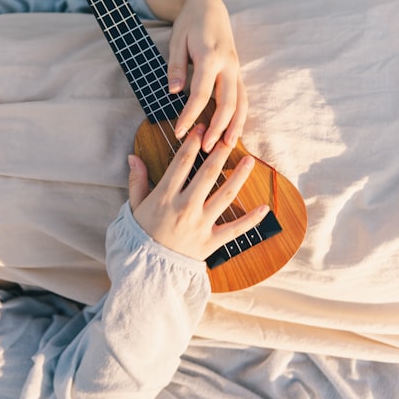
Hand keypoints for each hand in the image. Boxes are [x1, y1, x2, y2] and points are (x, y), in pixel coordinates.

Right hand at [127, 125, 267, 262]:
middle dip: (218, 153)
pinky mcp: (211, 241)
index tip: (201, 129)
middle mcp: (185, 208)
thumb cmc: (141, 235)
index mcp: (165, 197)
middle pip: (207, 174)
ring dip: (239, 176)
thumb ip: (137, 180)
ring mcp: (200, 225)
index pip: (181, 163)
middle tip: (228, 137)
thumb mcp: (134, 206)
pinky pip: (235, 229)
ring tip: (250, 161)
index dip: (192, 144)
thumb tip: (133, 157)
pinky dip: (252, 220)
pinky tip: (265, 208)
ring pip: (225, 195)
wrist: (148, 270)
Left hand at [168, 0, 247, 151]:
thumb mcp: (177, 41)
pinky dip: (240, 116)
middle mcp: (228, 64)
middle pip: (227, 102)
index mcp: (210, 57)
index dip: (190, 115)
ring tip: (227, 147)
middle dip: (217, 128)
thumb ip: (176, 67)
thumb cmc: (189, 23)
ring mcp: (236, 68)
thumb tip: (174, 92)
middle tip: (207, 149)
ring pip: (241, 102)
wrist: (210, 5)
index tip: (179, 132)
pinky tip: (234, 132)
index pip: (201, 93)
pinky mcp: (238, 72)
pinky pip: (243, 97)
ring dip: (235, 126)